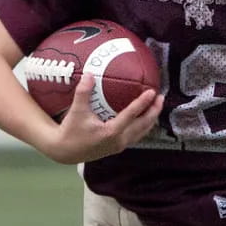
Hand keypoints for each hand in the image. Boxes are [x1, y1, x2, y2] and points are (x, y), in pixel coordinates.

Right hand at [47, 75, 162, 163]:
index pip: (131, 115)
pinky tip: (145, 118)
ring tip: (157, 106)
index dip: (143, 102)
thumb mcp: (76, 111)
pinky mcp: (117, 147)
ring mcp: (119, 145)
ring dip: (150, 119)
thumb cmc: (70, 131)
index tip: (152, 92)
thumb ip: (83, 92)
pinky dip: (143, 126)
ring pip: (141, 132)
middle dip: (154, 111)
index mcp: (111, 131)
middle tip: (161, 97)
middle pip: (143, 125)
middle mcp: (118, 140)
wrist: (64, 152)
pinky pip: (136, 136)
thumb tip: (90, 74)